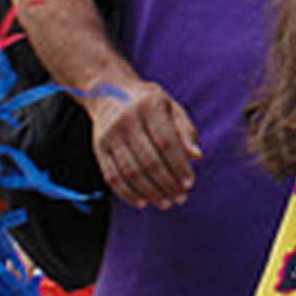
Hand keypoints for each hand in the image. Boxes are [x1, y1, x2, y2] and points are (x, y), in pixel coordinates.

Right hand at [85, 78, 201, 207]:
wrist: (108, 91)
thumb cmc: (149, 104)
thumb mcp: (171, 107)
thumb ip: (186, 131)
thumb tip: (197, 157)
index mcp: (149, 105)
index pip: (166, 142)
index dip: (179, 166)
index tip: (190, 184)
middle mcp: (127, 119)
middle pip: (149, 160)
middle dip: (167, 184)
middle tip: (181, 199)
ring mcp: (109, 134)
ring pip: (130, 172)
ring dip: (150, 192)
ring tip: (165, 203)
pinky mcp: (98, 148)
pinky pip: (112, 176)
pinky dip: (128, 193)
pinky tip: (143, 203)